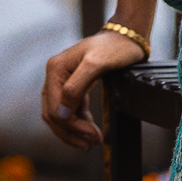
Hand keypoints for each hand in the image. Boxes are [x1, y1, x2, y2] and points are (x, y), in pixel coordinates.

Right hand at [42, 28, 147, 149]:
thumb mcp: (96, 65)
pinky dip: (78, 121)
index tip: (90, 136)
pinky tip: (89, 129)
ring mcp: (63, 80)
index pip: (54, 109)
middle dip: (71, 132)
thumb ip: (75, 88)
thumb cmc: (114, 47)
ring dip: (74, 130)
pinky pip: (71, 109)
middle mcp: (55, 75)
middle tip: (91, 144)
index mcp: (55, 70)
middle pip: (54, 114)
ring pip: (61, 114)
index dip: (70, 126)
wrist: (127, 37)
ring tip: (91, 140)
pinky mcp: (74, 84)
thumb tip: (61, 113)